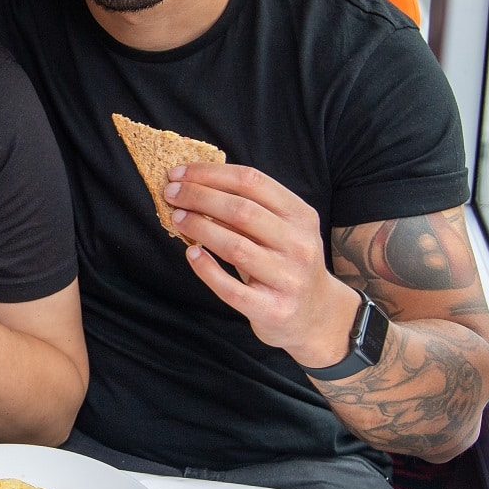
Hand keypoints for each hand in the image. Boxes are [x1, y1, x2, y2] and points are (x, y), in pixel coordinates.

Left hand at [162, 162, 359, 367]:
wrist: (317, 315)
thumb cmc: (287, 263)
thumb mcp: (281, 230)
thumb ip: (250, 208)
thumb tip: (196, 185)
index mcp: (301, 216)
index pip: (252, 182)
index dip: (211, 174)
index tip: (179, 173)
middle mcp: (298, 245)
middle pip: (242, 211)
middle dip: (199, 197)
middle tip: (171, 193)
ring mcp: (287, 279)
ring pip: (235, 247)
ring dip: (199, 228)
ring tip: (177, 218)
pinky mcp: (272, 309)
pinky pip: (231, 288)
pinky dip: (206, 269)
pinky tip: (191, 254)